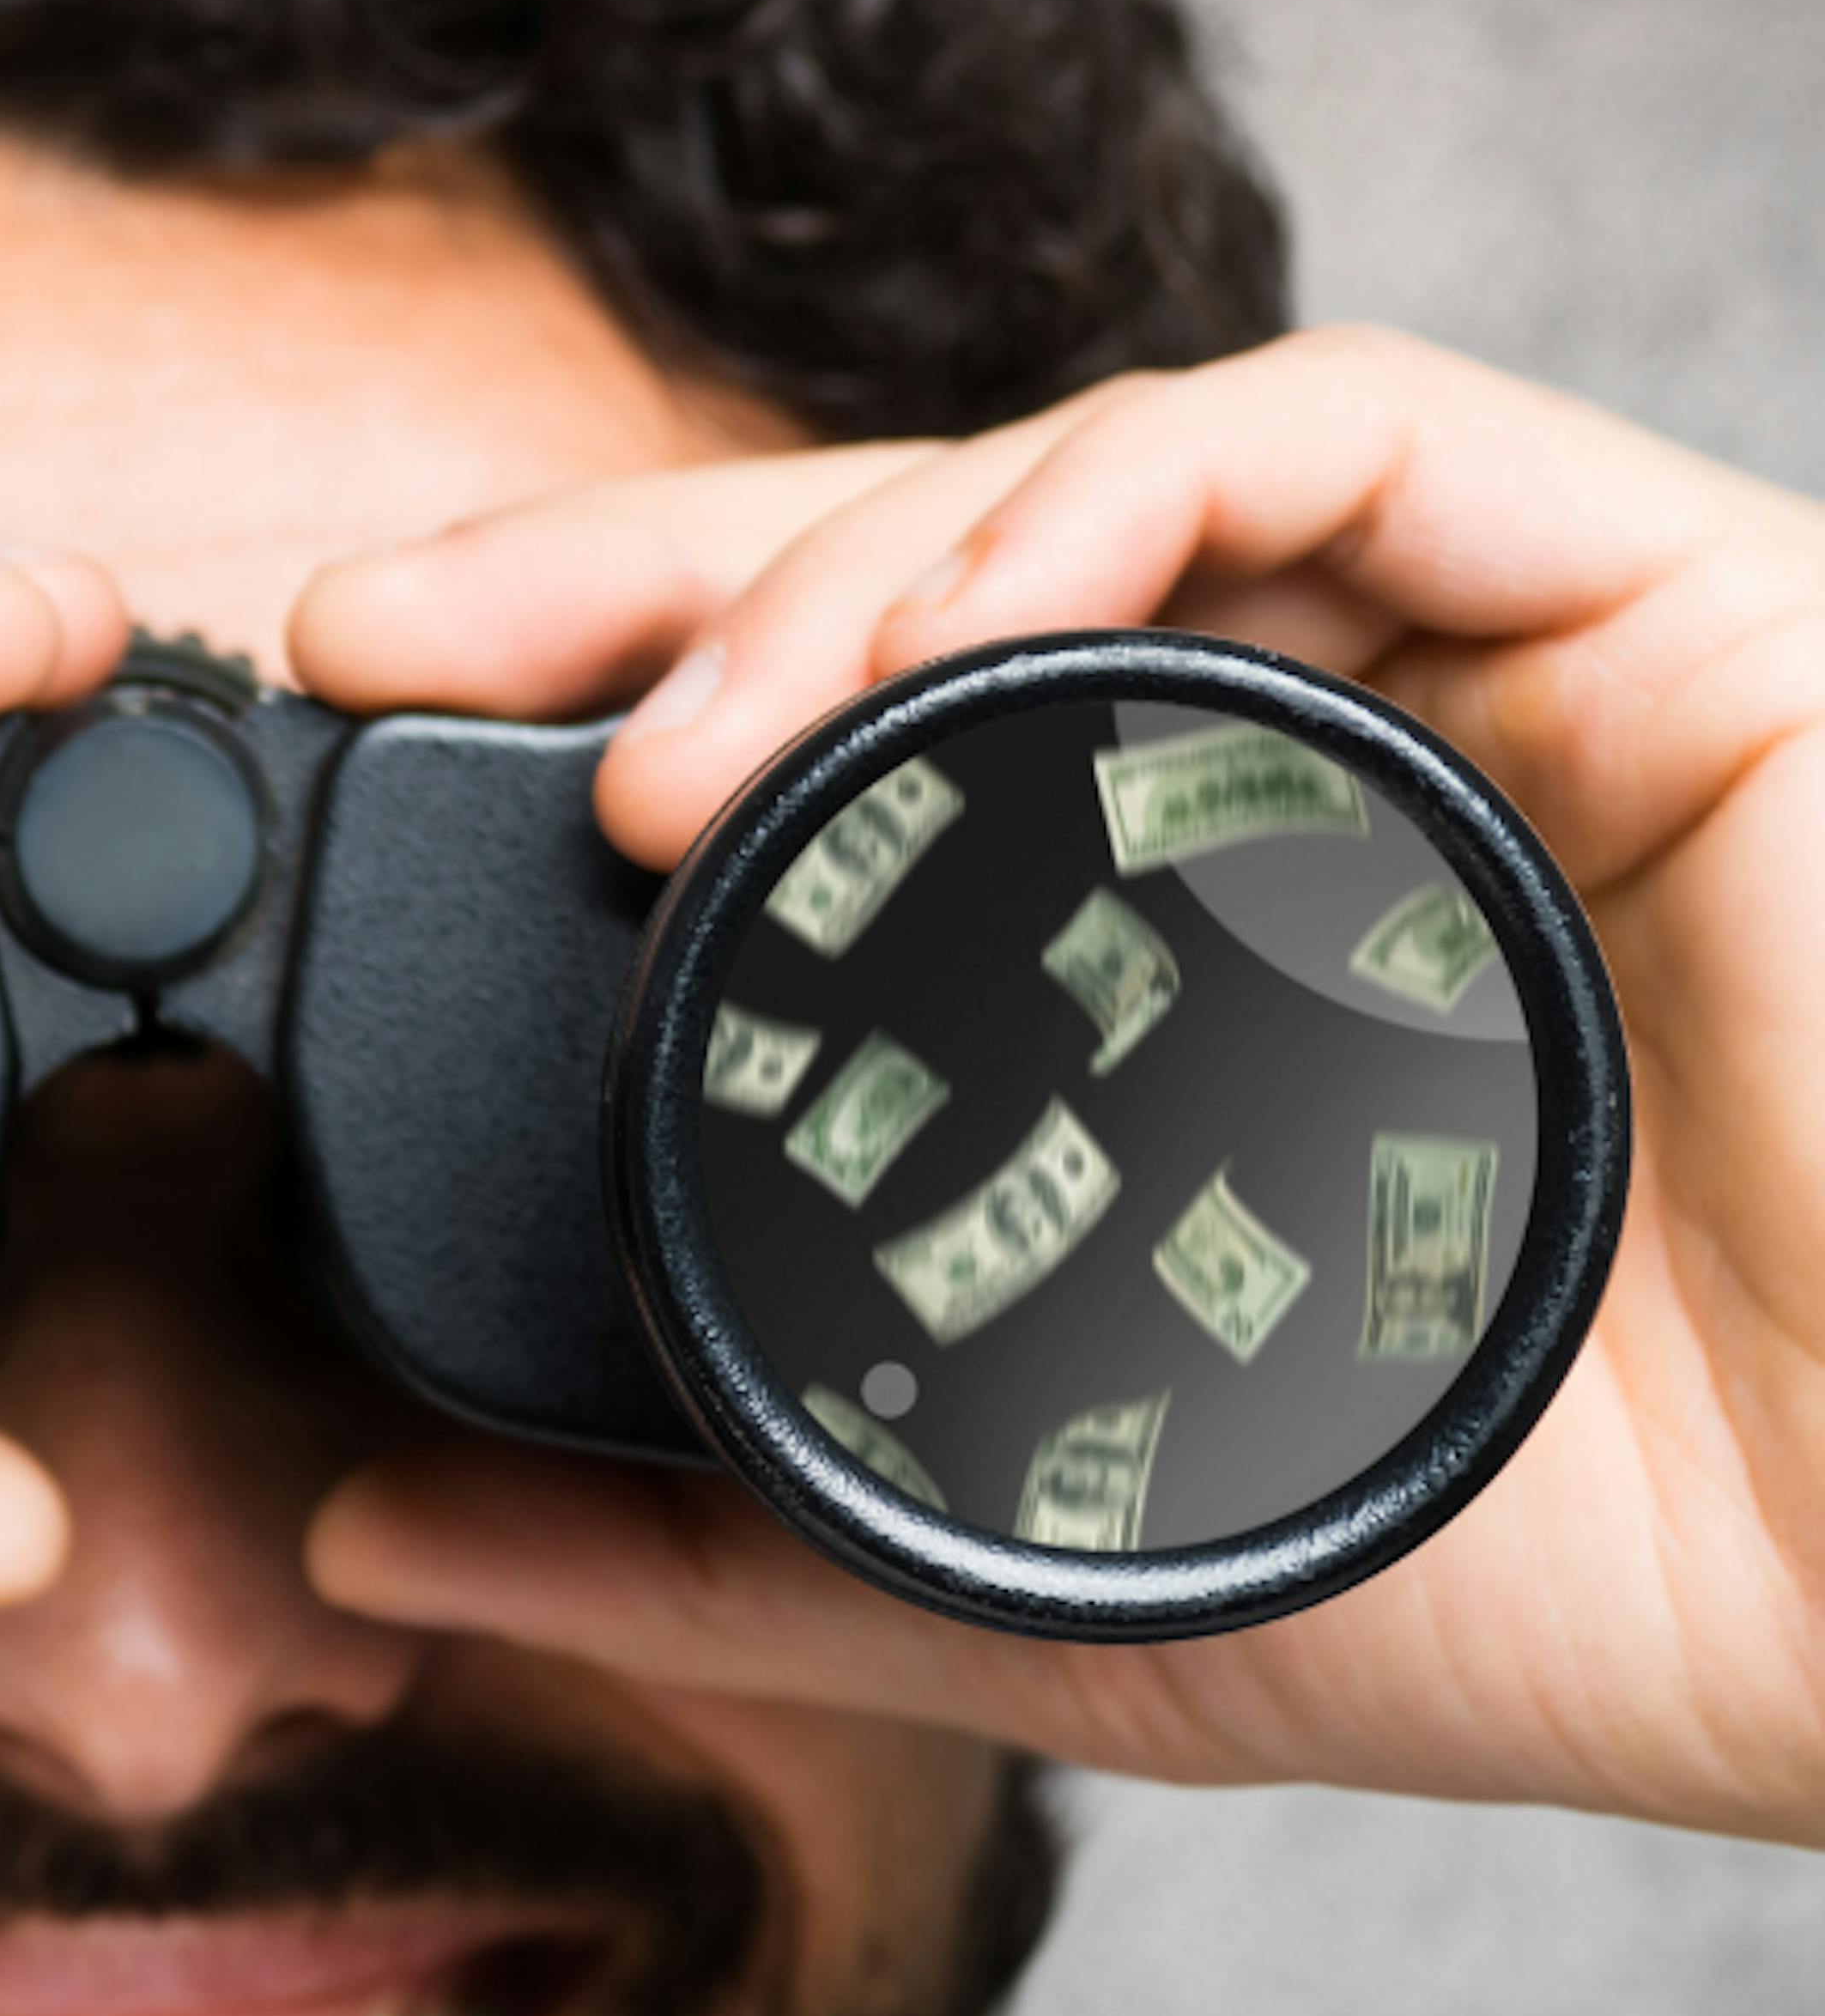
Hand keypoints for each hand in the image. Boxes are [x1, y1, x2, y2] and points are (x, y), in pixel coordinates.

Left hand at [292, 329, 1824, 1846]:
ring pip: (1092, 481)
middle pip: (907, 583)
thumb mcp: (1002, 1568)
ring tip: (665, 753)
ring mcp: (1464, 681)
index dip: (593, 707)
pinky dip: (1120, 489)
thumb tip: (365, 1526)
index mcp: (1145, 957)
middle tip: (399, 633)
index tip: (380, 724)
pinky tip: (953, 618)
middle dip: (629, 580)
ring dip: (837, 572)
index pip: (829, 762)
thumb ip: (691, 1549)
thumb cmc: (1499, 1578)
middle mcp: (1286, 785)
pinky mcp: (1650, 609)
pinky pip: (1356, 437)